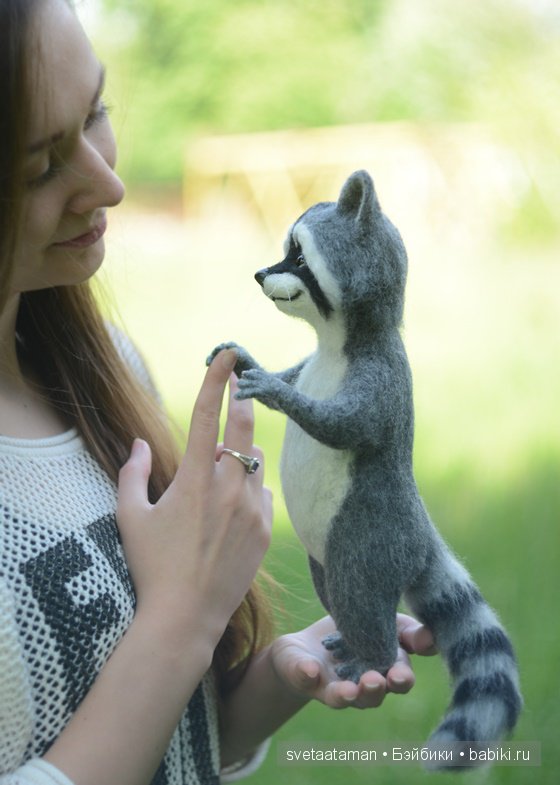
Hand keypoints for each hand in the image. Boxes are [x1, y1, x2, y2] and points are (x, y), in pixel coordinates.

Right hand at [116, 350, 272, 648]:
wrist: (185, 617)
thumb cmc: (151, 566)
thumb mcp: (130, 517)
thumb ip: (132, 473)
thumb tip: (139, 443)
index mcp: (194, 480)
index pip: (208, 415)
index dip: (218, 379)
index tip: (229, 354)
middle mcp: (228, 488)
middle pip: (244, 428)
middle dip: (243, 401)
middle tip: (242, 386)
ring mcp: (251, 510)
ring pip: (255, 462)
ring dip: (241, 457)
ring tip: (220, 478)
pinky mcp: (264, 530)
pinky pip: (263, 493)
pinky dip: (250, 490)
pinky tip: (233, 510)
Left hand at [270, 615, 435, 709]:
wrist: (308, 645)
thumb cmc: (353, 631)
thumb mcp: (382, 621)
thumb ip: (406, 629)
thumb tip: (431, 637)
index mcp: (384, 668)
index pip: (400, 677)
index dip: (402, 677)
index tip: (401, 674)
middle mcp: (361, 685)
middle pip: (375, 694)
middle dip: (377, 689)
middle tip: (379, 679)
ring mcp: (333, 685)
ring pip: (344, 697)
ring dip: (348, 694)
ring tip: (349, 689)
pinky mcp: (305, 680)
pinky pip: (305, 680)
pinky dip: (308, 675)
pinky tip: (311, 669)